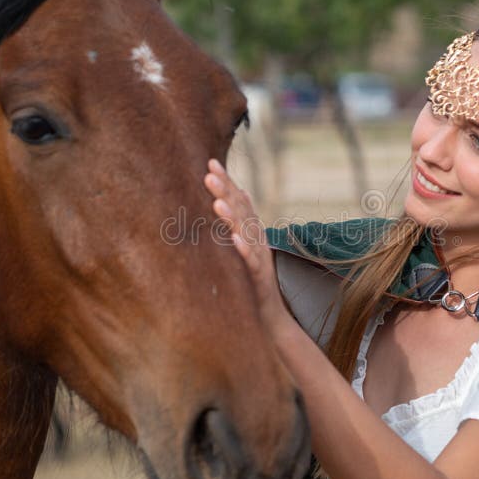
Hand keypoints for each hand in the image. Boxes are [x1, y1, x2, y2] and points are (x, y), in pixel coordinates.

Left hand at [203, 159, 290, 330]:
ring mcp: (259, 256)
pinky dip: (244, 249)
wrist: (270, 315)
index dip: (227, 181)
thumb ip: (243, 219)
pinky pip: (251, 262)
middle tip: (208, 174)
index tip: (211, 162)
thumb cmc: (253, 278)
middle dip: (225, 191)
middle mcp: (257, 238)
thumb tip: (239, 191)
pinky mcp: (259, 277)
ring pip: (246, 233)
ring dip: (232, 217)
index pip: (239, 199)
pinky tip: (234, 240)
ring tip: (216, 202)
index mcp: (252, 229)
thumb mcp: (248, 244)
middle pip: (242, 210)